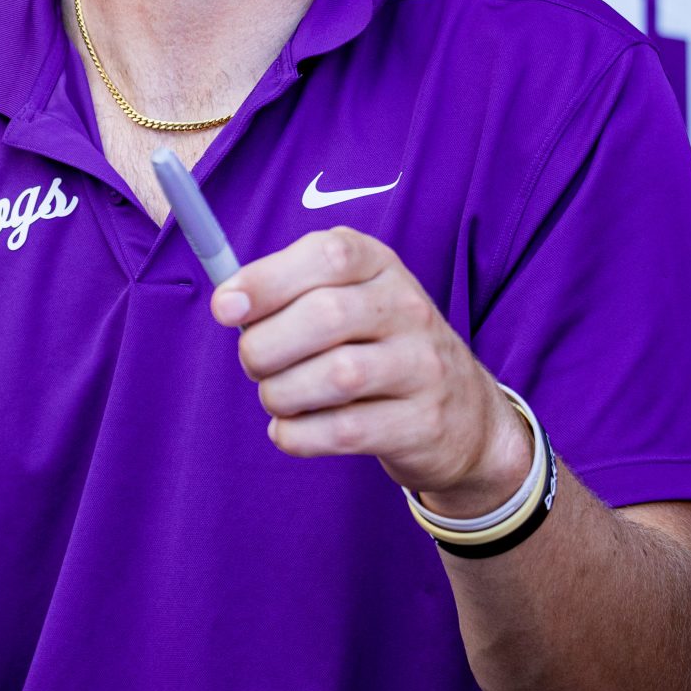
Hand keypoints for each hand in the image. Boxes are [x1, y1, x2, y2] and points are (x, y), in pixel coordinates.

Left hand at [215, 226, 529, 518]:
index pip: (326, 255)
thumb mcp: (345, 300)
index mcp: (380, 266)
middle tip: (254, 364)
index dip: (266, 280)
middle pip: (323, 316)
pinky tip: (292, 430)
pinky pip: (345, 431)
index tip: (225, 309)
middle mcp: (409, 308)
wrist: (465, 417)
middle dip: (264, 347)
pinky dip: (299, 435)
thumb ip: (286, 294)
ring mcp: (423, 366)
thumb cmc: (376, 348)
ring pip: (335, 376)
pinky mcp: (422, 423)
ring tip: (277, 398)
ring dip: (281, 394)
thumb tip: (228, 302)